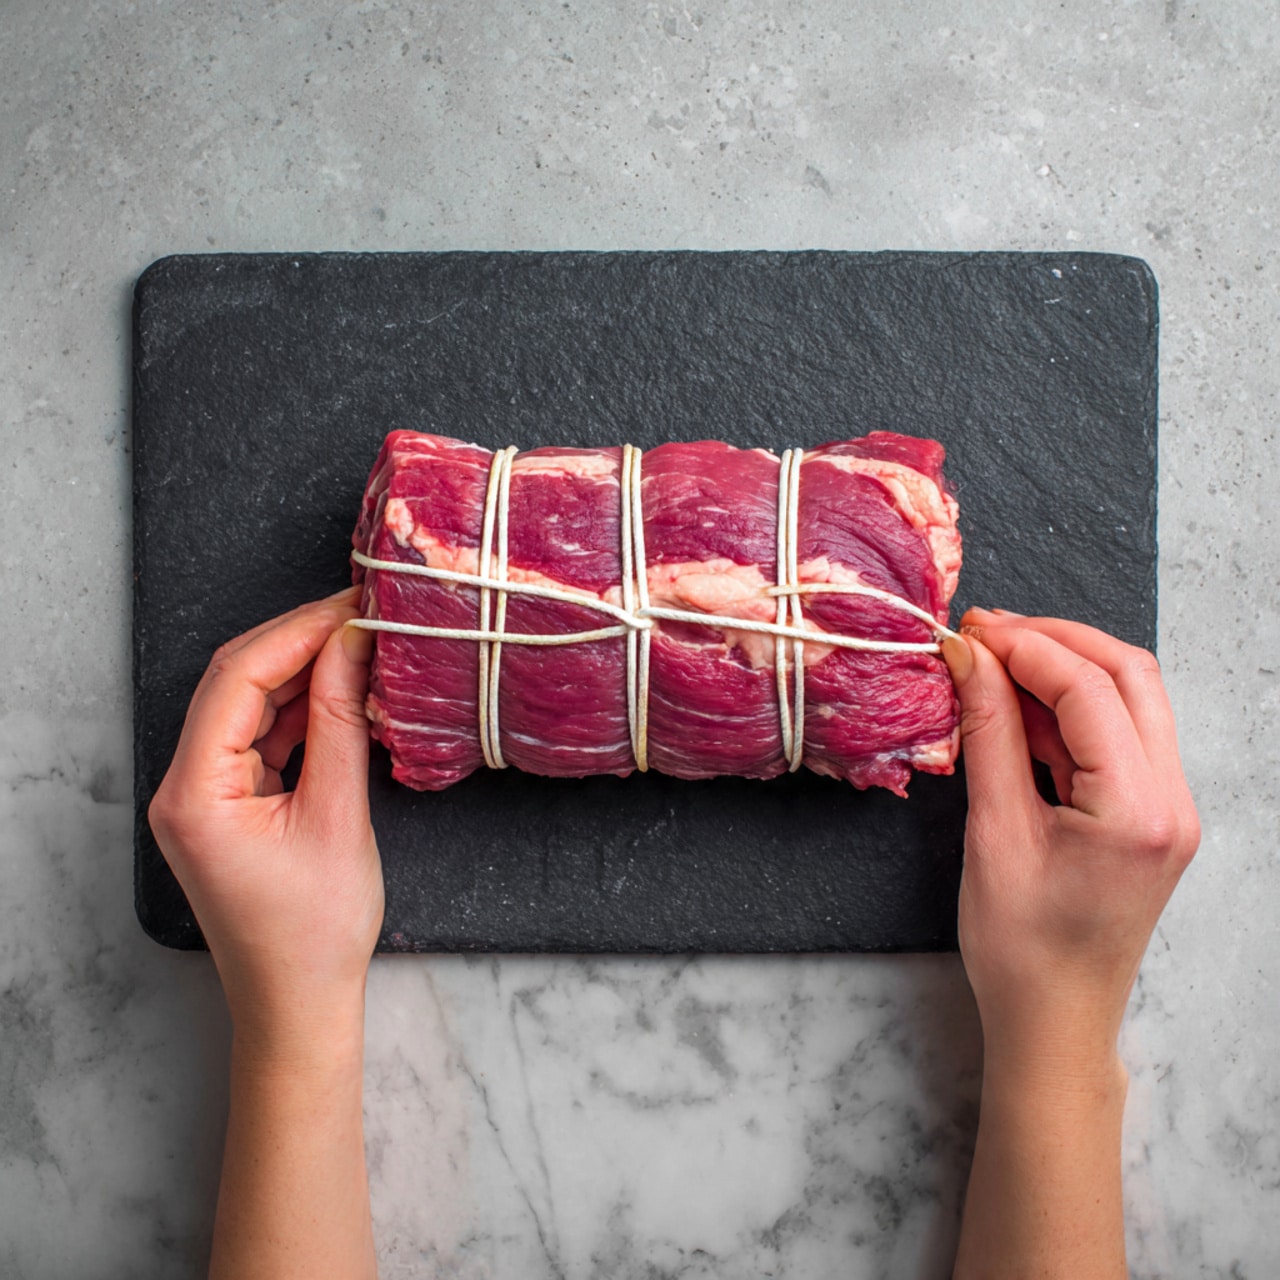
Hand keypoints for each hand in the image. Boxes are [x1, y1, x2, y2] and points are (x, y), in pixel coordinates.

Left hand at [148, 587, 383, 1058]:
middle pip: (236, 684)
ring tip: (360, 648)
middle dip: (299, 642)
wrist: (298, 1003)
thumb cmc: (315, 933)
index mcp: (194, 792)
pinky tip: (342, 694)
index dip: (297, 631)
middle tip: (360, 615)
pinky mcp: (229, 805)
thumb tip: (353, 648)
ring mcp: (204, 796)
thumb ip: (341, 723)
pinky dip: (301, 711)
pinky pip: (261, 737)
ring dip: (303, 674)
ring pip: (249, 705)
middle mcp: (185, 787)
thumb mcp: (338, 816)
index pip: (238, 678)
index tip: (351, 608)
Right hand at [944, 610, 1198, 1277]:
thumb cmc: (1020, 948)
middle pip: (1129, 675)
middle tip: (985, 635)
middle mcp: (1172, 800)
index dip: (1026, 646)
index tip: (969, 632)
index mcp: (1139, 810)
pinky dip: (1068, 710)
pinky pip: (1118, 735)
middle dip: (1055, 641)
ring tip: (991, 666)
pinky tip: (1016, 709)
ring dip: (1063, 670)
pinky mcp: (1151, 813)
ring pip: (1129, 698)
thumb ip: (988, 735)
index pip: (1090, 689)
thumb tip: (970, 660)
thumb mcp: (993, 833)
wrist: (1055, 1022)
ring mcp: (1169, 806)